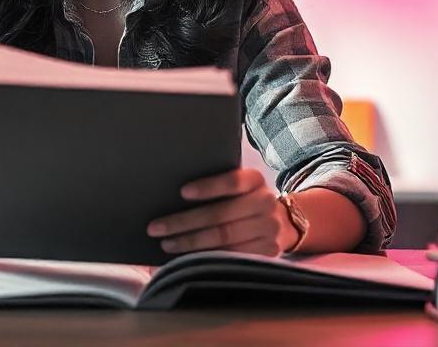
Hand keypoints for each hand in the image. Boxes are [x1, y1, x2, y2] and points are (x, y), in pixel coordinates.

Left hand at [146, 168, 296, 256]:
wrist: (281, 222)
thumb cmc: (244, 200)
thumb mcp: (238, 186)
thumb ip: (216, 185)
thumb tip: (175, 193)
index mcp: (255, 179)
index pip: (231, 182)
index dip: (207, 187)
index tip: (181, 192)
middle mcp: (266, 202)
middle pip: (220, 215)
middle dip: (184, 222)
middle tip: (156, 228)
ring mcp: (269, 229)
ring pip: (223, 238)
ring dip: (190, 243)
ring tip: (166, 243)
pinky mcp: (268, 251)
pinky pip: (231, 255)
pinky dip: (206, 256)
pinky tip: (186, 257)